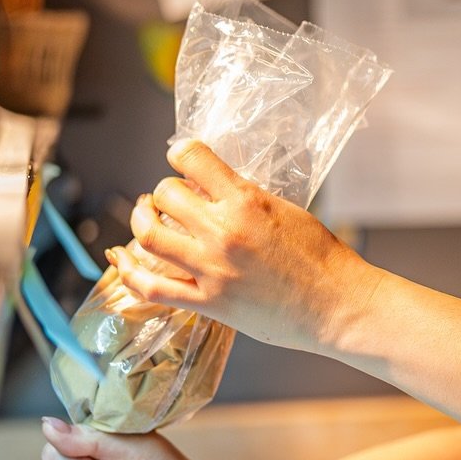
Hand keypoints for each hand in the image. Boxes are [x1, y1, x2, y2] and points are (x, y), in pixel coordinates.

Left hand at [111, 138, 377, 352]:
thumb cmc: (324, 259)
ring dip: (140, 220)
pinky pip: (151, 286)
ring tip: (145, 218)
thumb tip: (213, 191)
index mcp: (247, 201)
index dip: (180, 153)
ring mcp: (212, 269)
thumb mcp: (287, 211)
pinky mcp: (208, 302)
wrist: (339, 306)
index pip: (191, 158)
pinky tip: (122, 259)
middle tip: (171, 199)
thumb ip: (247, 199)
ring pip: (148, 234)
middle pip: (164, 194)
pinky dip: (129, 270)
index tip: (180, 159)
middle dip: (163, 192)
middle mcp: (223, 232)